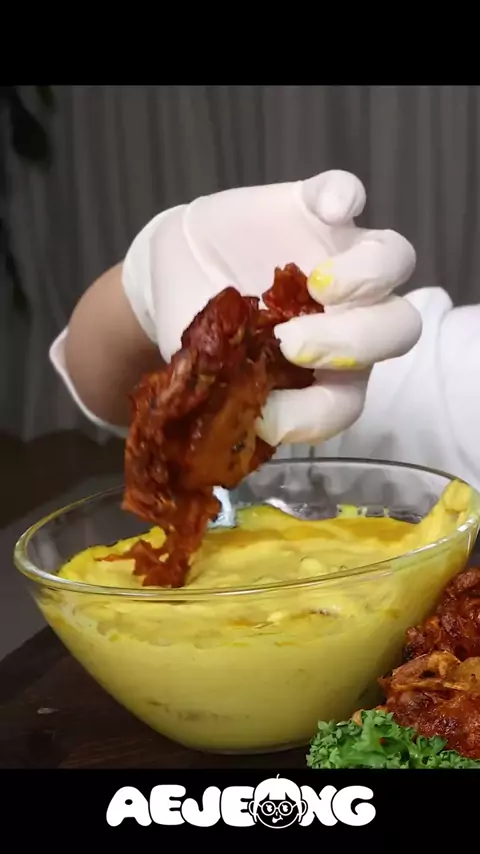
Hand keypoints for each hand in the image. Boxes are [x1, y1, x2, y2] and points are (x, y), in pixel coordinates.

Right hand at [149, 170, 420, 444]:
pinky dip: (340, 197)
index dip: (314, 415)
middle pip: (398, 330)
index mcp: (329, 371)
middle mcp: (351, 316)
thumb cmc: (204, 331)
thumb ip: (232, 395)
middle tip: (292, 342)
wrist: (177, 272)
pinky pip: (344, 191)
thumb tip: (250, 422)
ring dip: (368, 276)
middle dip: (355, 343)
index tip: (265, 412)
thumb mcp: (211, 372)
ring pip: (395, 260)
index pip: (345, 402)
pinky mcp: (314, 209)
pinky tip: (325, 209)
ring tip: (318, 284)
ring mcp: (340, 258)